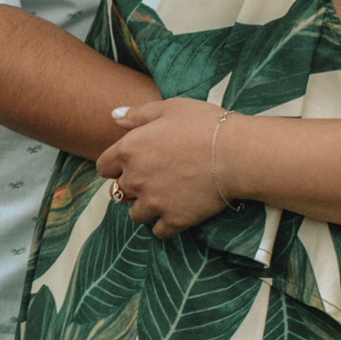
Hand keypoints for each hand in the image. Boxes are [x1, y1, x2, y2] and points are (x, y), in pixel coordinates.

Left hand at [96, 95, 233, 237]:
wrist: (237, 154)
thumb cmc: (205, 125)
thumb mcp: (169, 108)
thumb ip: (138, 114)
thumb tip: (114, 116)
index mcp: (129, 150)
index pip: (103, 167)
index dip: (115, 166)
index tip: (130, 164)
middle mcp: (136, 179)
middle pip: (119, 192)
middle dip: (132, 186)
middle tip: (153, 178)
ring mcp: (154, 202)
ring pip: (136, 214)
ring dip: (145, 207)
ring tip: (164, 197)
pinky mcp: (174, 220)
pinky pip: (158, 231)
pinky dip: (165, 224)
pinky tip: (176, 212)